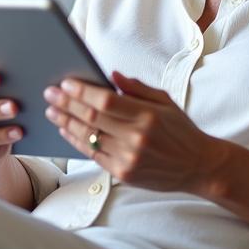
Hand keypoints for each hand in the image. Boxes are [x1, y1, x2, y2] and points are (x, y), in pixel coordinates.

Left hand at [43, 70, 226, 193]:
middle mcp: (136, 138)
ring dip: (65, 122)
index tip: (65, 82)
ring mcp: (128, 158)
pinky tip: (66, 129)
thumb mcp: (165, 102)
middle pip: (91, 118)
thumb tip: (110, 74)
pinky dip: (76, 141)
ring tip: (52, 110)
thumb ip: (136, 88)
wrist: (198, 167)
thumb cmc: (181, 131)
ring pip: (87, 138)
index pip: (105, 101)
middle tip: (49, 92)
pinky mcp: (123, 174)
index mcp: (147, 116)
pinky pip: (92, 154)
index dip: (82, 91)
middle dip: (66, 103)